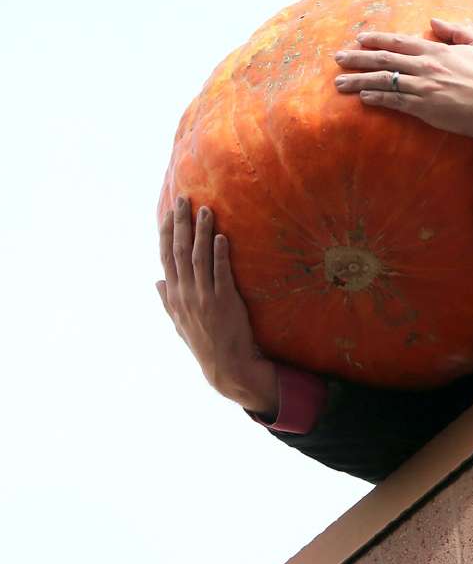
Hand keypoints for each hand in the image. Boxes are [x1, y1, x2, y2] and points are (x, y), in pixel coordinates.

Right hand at [156, 196, 278, 415]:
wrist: (225, 364)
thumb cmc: (205, 341)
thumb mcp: (179, 322)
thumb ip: (167, 300)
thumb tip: (156, 281)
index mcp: (173, 295)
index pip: (167, 256)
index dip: (167, 232)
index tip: (168, 212)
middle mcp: (185, 293)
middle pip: (180, 251)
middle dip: (181, 223)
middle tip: (184, 199)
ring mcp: (204, 297)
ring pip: (200, 258)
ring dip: (202, 232)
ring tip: (207, 210)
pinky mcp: (224, 301)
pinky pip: (221, 273)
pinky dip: (220, 254)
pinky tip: (221, 237)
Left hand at [333, 18, 472, 159]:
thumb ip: (455, 31)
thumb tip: (434, 20)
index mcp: (436, 50)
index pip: (399, 42)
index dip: (376, 39)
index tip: (359, 39)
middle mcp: (425, 66)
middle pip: (383, 59)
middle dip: (357, 58)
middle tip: (338, 58)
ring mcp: (423, 87)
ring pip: (383, 80)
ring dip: (358, 80)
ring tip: (339, 83)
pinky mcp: (424, 108)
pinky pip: (394, 101)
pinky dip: (376, 97)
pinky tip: (362, 96)